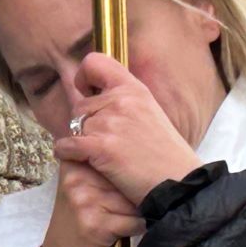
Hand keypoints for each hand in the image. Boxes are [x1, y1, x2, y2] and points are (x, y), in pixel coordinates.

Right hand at [41, 161, 144, 246]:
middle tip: (122, 208)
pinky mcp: (96, 224)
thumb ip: (96, 169)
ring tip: (119, 222)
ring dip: (135, 213)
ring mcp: (85, 200)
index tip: (124, 181)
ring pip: (133, 200)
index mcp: (72, 166)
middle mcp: (77, 179)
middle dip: (133, 193)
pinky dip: (135, 229)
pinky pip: (134, 221)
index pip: (111, 155)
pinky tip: (121, 233)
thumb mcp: (79, 190)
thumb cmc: (76, 226)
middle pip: (126, 178)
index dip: (125, 166)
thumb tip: (133, 149)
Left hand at [53, 53, 201, 204]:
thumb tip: (93, 98)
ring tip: (100, 156)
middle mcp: (121, 101)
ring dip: (79, 142)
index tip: (87, 91)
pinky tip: (82, 161)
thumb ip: (123, 103)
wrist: (179, 183)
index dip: (84, 76)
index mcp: (134, 89)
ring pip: (73, 127)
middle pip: (79, 105)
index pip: (95, 62)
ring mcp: (110, 122)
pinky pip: (66, 145)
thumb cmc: (164, 155)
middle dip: (84, 124)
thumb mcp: (149, 114)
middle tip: (102, 141)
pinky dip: (67, 154)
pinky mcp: (101, 146)